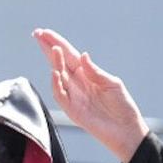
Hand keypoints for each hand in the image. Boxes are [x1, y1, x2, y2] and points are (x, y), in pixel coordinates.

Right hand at [32, 29, 148, 162]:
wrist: (125, 130)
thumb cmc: (121, 106)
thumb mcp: (112, 84)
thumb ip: (95, 72)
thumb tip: (83, 55)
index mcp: (87, 73)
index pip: (69, 54)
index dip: (57, 43)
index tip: (45, 33)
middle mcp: (77, 82)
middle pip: (59, 61)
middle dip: (47, 47)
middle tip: (38, 34)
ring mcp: (73, 95)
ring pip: (58, 75)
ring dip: (55, 62)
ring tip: (53, 49)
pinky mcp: (71, 109)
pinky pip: (60, 95)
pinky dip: (56, 84)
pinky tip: (56, 72)